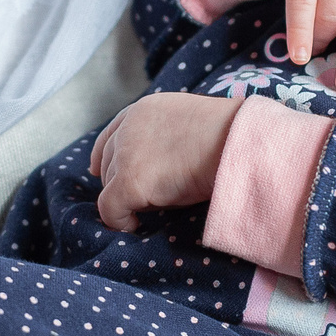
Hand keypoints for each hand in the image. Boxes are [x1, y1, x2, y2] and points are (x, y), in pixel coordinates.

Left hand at [88, 92, 236, 231]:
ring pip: (109, 186)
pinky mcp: (130, 182)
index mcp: (143, 110)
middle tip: (144, 198)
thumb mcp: (189, 123)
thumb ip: (166, 135)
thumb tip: (161, 162)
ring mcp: (127, 154)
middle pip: (108, 162)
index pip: (111, 134)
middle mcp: (128, 128)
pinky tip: (133, 226)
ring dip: (127, 198)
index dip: (102, 155)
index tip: (97, 170)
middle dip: (119, 181)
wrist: (239, 142)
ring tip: (155, 207)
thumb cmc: (229, 136)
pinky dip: (119, 221)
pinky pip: (110, 209)